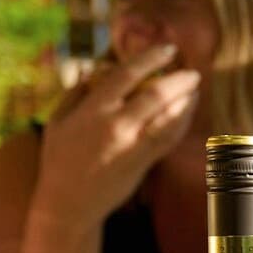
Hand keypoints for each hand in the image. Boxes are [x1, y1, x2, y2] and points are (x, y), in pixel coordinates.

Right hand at [34, 43, 201, 229]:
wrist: (67, 203)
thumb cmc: (59, 160)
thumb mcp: (57, 121)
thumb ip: (75, 93)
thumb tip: (94, 69)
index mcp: (92, 109)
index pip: (126, 74)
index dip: (150, 58)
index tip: (168, 49)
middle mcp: (115, 124)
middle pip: (156, 94)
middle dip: (178, 80)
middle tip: (192, 72)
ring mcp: (132, 145)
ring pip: (168, 117)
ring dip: (186, 101)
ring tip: (195, 90)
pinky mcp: (142, 163)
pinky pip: (168, 139)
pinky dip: (181, 123)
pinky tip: (187, 113)